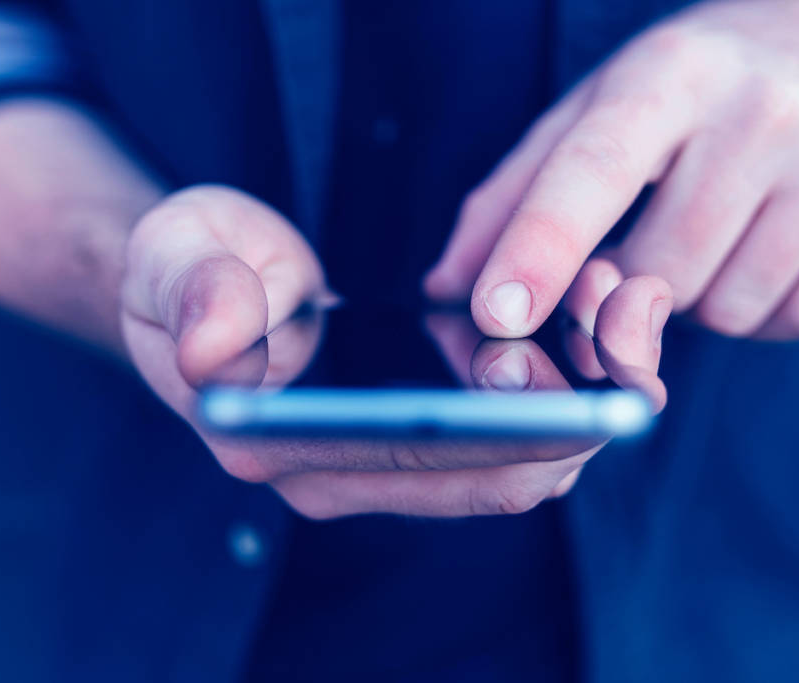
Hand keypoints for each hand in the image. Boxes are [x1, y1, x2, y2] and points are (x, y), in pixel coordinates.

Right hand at [123, 200, 670, 517]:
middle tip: (621, 312)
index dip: (524, 431)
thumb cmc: (186, 266)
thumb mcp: (177, 257)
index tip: (602, 386)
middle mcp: (340, 476)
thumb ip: (195, 297)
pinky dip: (564, 392)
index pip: (424, 461)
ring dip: (585, 398)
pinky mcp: (412, 440)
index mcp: (281, 446)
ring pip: (521, 465)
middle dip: (581, 411)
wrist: (197, 278)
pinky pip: (512, 437)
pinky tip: (585, 323)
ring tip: (612, 304)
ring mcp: (380, 464)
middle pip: (498, 479)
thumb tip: (209, 351)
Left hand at [425, 0, 798, 339]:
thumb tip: (446, 291)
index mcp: (669, 74)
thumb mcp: (586, 119)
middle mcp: (763, 108)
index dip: (540, 249)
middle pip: (656, 273)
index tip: (495, 317)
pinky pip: (793, 321)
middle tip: (635, 246)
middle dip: (623, 290)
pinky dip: (761, 310)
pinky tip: (761, 246)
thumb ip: (509, 201)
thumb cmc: (682, 100)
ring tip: (709, 229)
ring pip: (724, 308)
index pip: (594, 170)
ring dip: (693, 299)